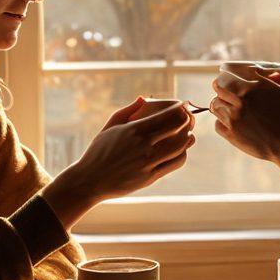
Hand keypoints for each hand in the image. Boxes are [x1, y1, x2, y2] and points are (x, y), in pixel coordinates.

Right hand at [42, 97, 196, 227]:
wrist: (90, 180)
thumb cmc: (98, 151)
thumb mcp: (110, 127)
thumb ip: (128, 111)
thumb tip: (144, 98)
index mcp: (134, 129)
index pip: (166, 115)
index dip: (179, 108)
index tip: (183, 105)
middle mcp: (143, 145)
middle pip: (177, 128)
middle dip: (187, 120)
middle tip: (189, 117)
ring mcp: (148, 162)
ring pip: (180, 146)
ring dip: (188, 137)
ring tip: (189, 133)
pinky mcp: (150, 177)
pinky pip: (174, 163)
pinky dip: (182, 154)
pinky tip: (181, 150)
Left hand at [210, 68, 279, 169]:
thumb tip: (262, 69)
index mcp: (255, 87)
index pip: (228, 75)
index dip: (228, 76)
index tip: (230, 79)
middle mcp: (242, 101)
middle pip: (218, 87)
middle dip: (221, 87)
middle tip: (226, 91)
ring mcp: (235, 118)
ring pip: (215, 105)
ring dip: (221, 104)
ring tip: (230, 107)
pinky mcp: (232, 135)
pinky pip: (217, 124)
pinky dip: (222, 122)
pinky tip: (232, 123)